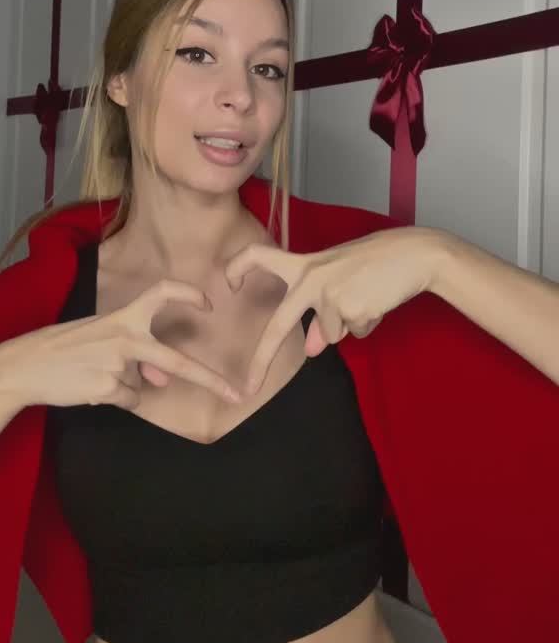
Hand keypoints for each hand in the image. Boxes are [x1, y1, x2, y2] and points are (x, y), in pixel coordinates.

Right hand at [0, 280, 244, 411]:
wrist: (25, 366)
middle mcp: (124, 337)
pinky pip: (127, 399)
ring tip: (90, 373)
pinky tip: (88, 386)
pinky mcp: (107, 389)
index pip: (161, 292)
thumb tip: (162, 380)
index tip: (210, 303)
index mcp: (123, 316)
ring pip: (140, 386)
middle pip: (176, 361)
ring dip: (122, 385)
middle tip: (238, 395)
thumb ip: (137, 355)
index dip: (188, 294)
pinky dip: (113, 398)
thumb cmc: (66, 348)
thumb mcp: (102, 341)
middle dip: (211, 380)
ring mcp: (117, 364)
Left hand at [225, 226, 443, 394]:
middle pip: (279, 325)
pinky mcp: (351, 310)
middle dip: (261, 360)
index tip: (228, 285)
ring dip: (349, 323)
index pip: (259, 256)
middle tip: (248, 387)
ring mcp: (330, 295)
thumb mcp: (339, 281)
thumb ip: (319, 311)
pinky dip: (366, 324)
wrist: (414, 254)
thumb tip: (311, 349)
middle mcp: (310, 279)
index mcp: (304, 264)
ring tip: (367, 295)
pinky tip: (377, 301)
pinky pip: (354, 332)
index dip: (237, 267)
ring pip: (331, 333)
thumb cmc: (375, 263)